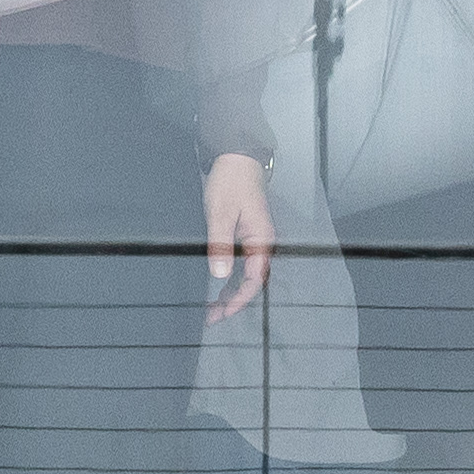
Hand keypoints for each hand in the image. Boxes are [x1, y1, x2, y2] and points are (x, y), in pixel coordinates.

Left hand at [200, 152, 277, 323]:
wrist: (236, 157)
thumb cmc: (231, 181)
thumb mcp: (221, 213)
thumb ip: (220, 244)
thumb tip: (219, 274)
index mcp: (260, 239)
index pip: (254, 279)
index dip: (240, 299)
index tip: (223, 312)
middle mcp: (261, 242)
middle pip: (252, 281)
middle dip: (234, 301)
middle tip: (214, 316)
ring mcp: (254, 239)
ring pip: (246, 274)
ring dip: (231, 291)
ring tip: (213, 307)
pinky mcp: (245, 234)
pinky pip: (241, 263)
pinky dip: (230, 277)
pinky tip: (219, 284)